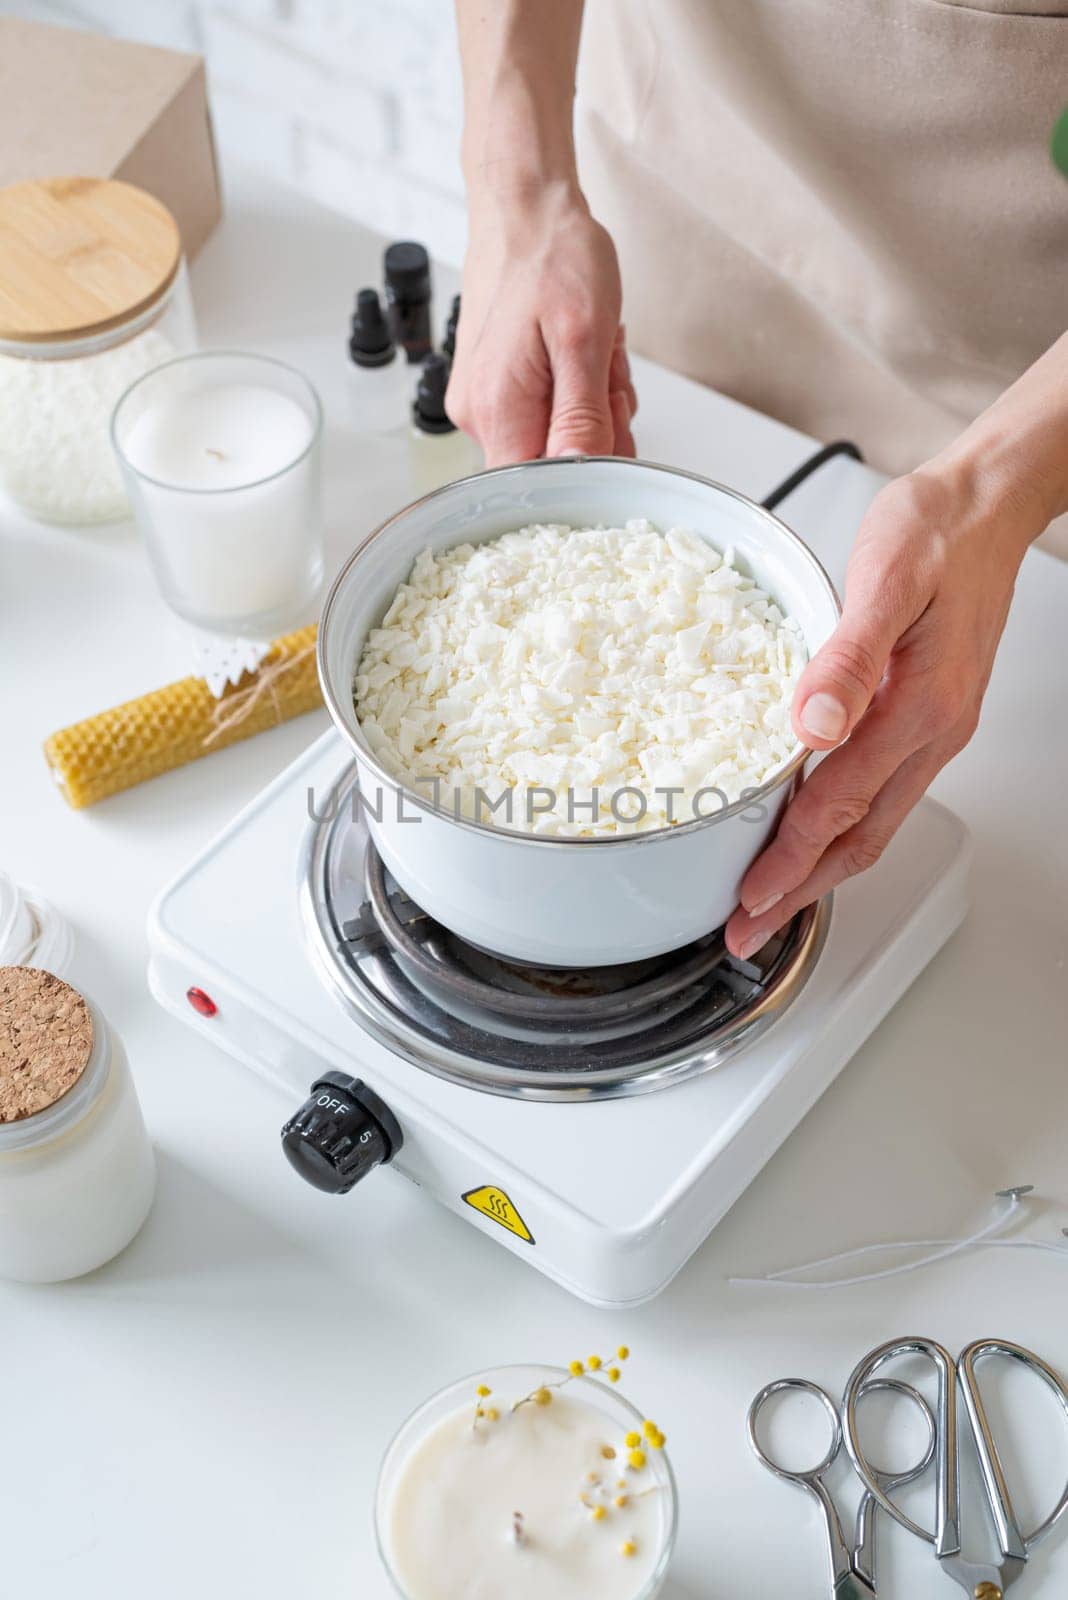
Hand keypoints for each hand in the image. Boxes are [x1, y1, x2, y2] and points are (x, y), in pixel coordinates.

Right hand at [446, 183, 636, 464]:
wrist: (524, 209)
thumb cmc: (553, 257)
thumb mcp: (584, 339)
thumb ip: (582, 416)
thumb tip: (583, 472)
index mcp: (498, 411)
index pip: (541, 491)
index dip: (586, 472)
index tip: (609, 428)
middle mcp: (479, 417)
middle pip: (553, 466)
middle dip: (597, 426)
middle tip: (605, 370)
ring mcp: (484, 405)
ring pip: (556, 438)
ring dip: (590, 402)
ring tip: (593, 348)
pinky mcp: (494, 391)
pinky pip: (546, 413)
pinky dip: (573, 389)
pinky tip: (579, 352)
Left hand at [725, 464, 1036, 958]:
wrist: (987, 506)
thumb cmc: (936, 531)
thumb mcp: (886, 577)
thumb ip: (848, 656)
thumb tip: (812, 724)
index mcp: (918, 707)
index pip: (839, 807)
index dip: (789, 861)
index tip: (747, 900)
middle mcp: (931, 732)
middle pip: (860, 840)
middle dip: (800, 892)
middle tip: (748, 930)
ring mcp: (933, 729)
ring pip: (873, 823)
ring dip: (820, 868)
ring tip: (771, 898)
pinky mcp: (926, 715)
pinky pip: (881, 791)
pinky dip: (841, 826)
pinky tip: (810, 828)